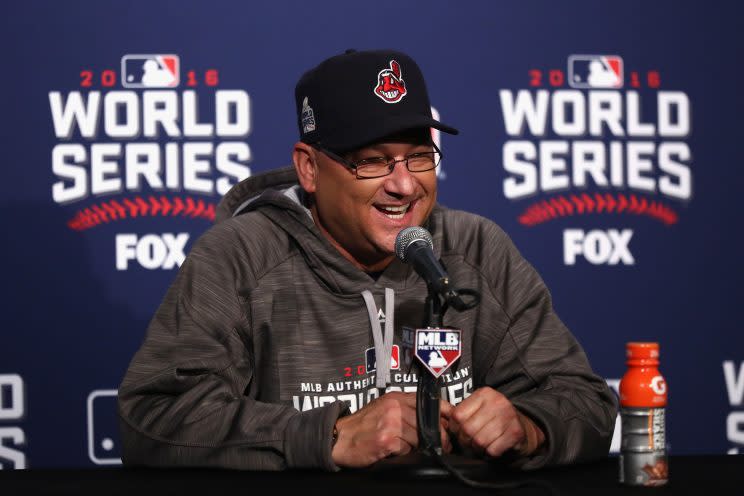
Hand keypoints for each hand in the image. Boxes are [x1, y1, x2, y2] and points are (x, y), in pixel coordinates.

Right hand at [331, 392, 451, 467]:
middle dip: (439, 436)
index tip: (453, 423)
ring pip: (419, 437)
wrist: (340, 438)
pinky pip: (406, 449)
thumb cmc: (363, 425)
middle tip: (443, 445)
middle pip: (429, 423)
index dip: (446, 413)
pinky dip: (403, 453)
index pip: (430, 402)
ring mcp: (391, 422)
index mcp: (397, 398)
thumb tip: (435, 420)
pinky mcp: (387, 439)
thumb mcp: (384, 408)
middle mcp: (395, 407)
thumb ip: (406, 409)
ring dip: (417, 446)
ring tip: (407, 448)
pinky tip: (392, 451)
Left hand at [445, 387, 543, 457]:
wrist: (525, 426)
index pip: (458, 414)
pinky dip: (490, 453)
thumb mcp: (479, 408)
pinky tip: (493, 448)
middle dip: (466, 441)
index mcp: (484, 394)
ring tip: (482, 445)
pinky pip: (492, 450)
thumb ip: (462, 412)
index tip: (459, 431)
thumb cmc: (496, 419)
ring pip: (479, 441)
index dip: (455, 428)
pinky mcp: (516, 433)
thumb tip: (441, 418)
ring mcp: (508, 416)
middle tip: (470, 442)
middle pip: (467, 430)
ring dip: (478, 449)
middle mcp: (497, 402)